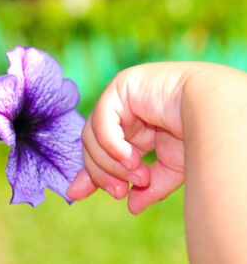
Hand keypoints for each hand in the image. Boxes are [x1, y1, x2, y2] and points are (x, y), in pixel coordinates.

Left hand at [67, 63, 202, 213]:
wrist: (217, 111)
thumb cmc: (199, 136)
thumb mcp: (170, 169)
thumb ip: (147, 186)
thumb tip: (131, 207)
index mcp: (133, 129)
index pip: (100, 152)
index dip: (90, 172)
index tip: (76, 193)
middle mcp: (123, 113)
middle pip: (92, 146)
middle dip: (101, 174)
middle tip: (119, 193)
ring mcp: (120, 98)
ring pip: (93, 136)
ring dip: (111, 163)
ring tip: (137, 176)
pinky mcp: (120, 87)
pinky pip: (102, 121)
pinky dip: (111, 144)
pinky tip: (129, 158)